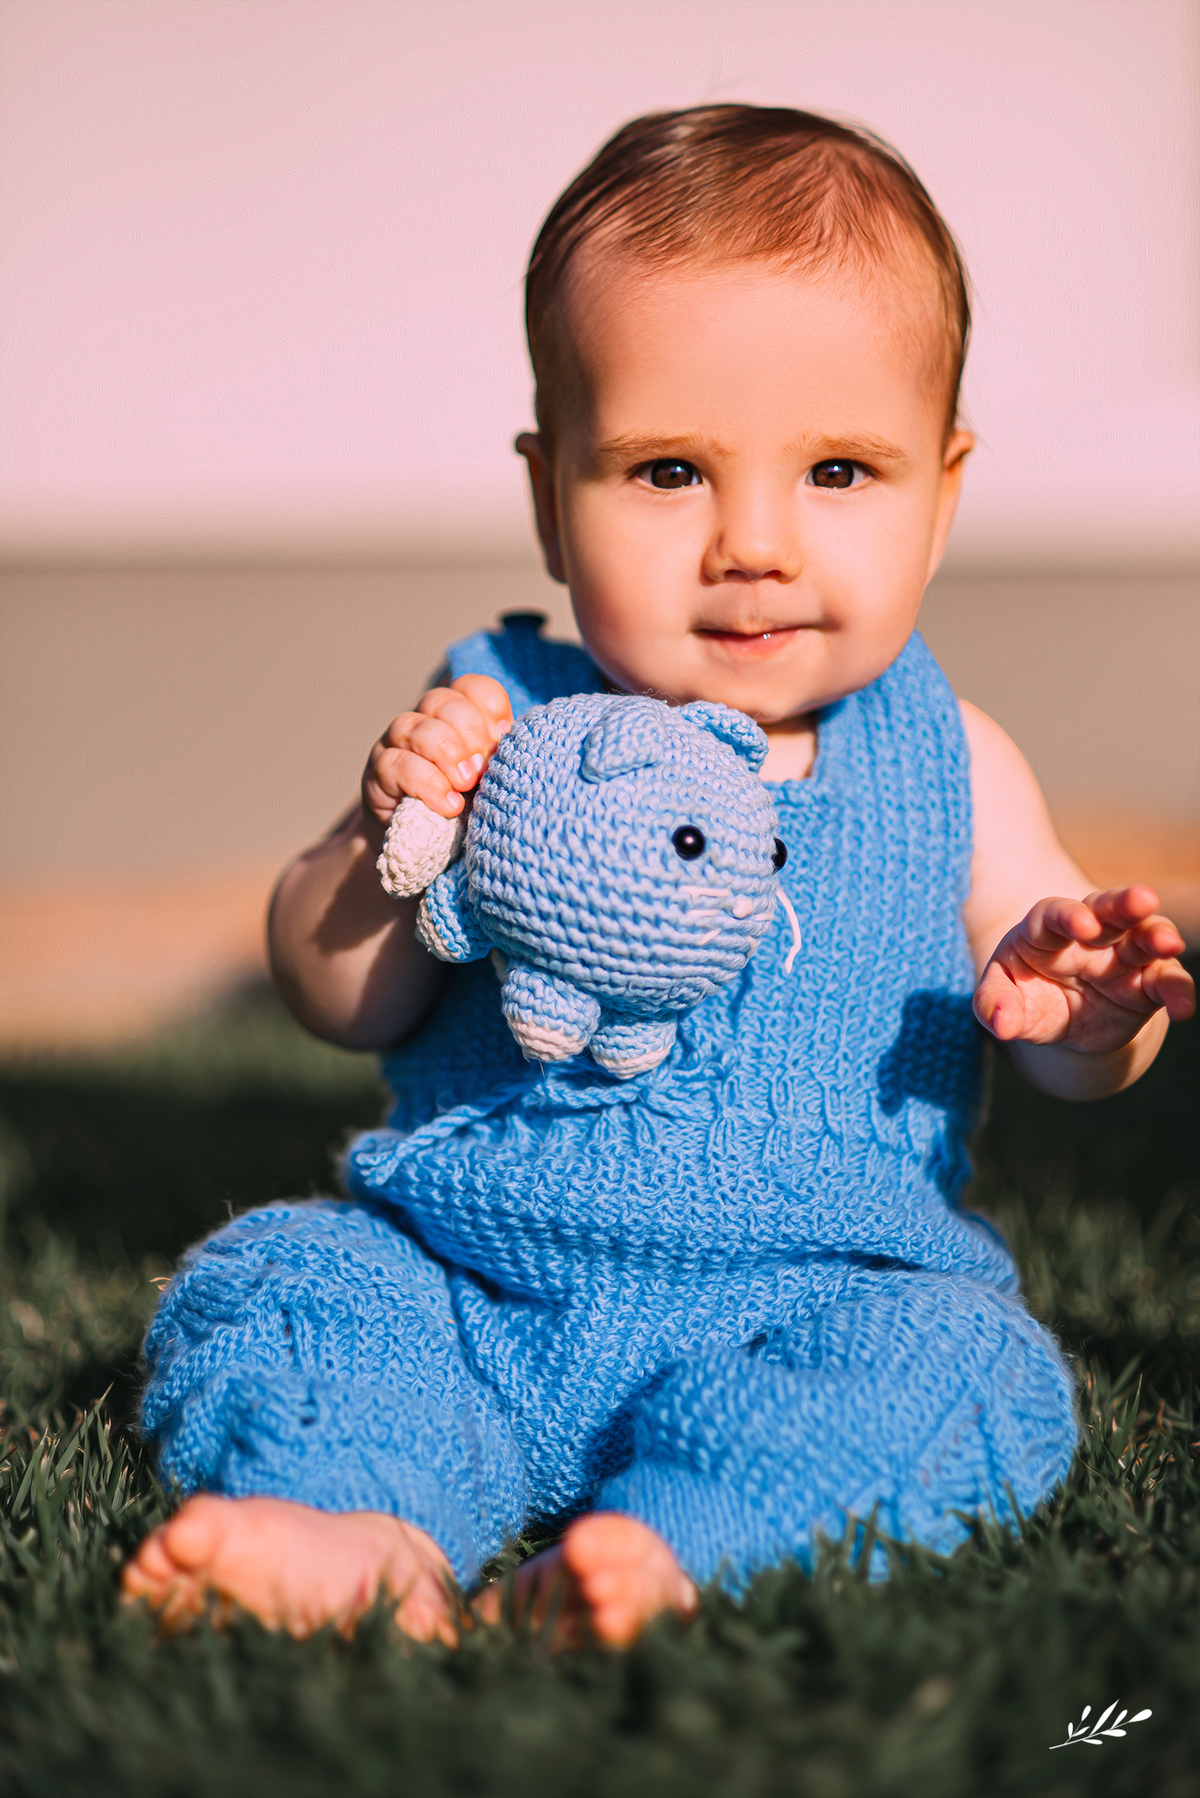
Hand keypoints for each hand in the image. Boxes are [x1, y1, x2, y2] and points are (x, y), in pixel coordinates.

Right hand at [361, 675, 512, 848]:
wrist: (429, 854)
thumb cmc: (468, 812)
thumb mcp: (492, 782)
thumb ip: (501, 759)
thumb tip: (515, 742)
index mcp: (458, 717)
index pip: (472, 688)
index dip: (490, 708)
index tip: (504, 740)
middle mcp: (424, 722)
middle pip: (443, 702)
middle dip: (470, 733)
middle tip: (482, 770)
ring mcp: (396, 744)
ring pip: (416, 727)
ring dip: (447, 753)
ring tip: (466, 785)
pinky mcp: (378, 774)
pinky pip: (397, 764)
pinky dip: (427, 783)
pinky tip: (448, 805)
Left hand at [974, 886, 1193, 1055]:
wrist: (1060, 1019)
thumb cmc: (1025, 995)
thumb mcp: (1001, 998)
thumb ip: (994, 1004)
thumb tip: (1001, 1026)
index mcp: (1045, 930)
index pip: (1053, 914)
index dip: (1066, 916)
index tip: (1081, 924)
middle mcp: (1090, 935)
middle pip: (1108, 910)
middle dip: (1124, 903)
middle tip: (1142, 899)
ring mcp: (1122, 955)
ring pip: (1144, 936)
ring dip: (1157, 936)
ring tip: (1169, 943)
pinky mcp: (1146, 982)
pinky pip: (1165, 981)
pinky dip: (1176, 990)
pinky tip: (1182, 1009)